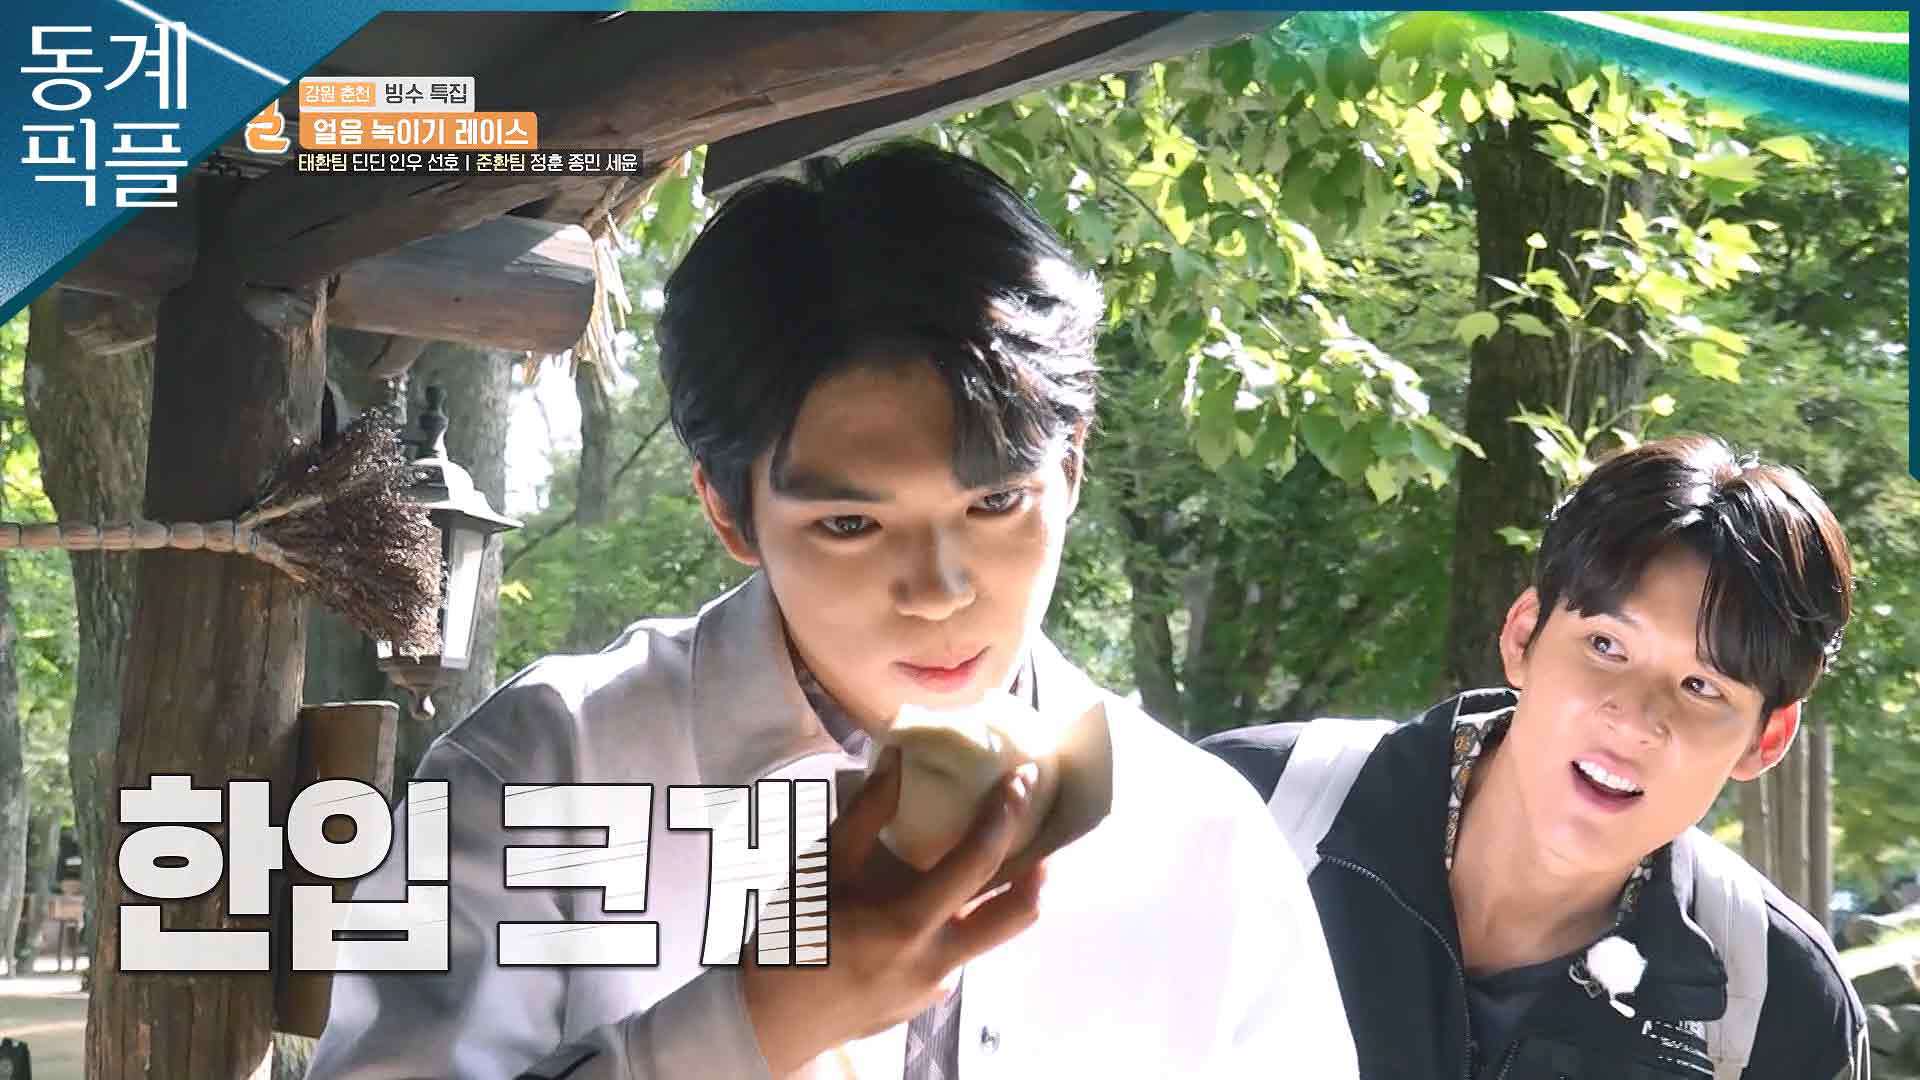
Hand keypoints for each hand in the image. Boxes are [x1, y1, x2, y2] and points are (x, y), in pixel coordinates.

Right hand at [741, 747, 1046, 1073]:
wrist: (768, 1024)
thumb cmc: (789, 940)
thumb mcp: (819, 871)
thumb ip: (864, 816)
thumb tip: (896, 759)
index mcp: (907, 924)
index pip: (977, 863)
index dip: (1005, 816)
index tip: (1021, 780)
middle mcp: (936, 961)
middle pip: (1017, 915)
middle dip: (1038, 867)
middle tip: (1034, 826)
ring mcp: (937, 986)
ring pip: (988, 935)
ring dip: (995, 894)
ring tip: (983, 855)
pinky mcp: (928, 1000)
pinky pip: (956, 953)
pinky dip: (953, 920)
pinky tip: (923, 902)